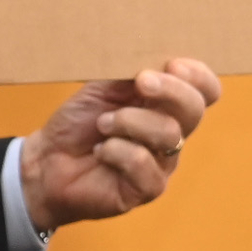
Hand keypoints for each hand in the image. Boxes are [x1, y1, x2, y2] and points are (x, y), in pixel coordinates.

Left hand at [20, 56, 220, 228]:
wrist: (47, 162)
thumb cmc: (78, 124)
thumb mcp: (101, 88)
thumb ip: (129, 74)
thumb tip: (153, 61)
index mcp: (164, 105)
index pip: (204, 91)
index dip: (198, 76)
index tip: (173, 64)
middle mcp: (170, 133)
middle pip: (194, 109)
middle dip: (170, 90)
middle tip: (141, 82)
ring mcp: (162, 163)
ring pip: (168, 133)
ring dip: (128, 121)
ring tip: (102, 125)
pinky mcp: (147, 189)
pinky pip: (143, 161)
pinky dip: (115, 150)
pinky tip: (100, 150)